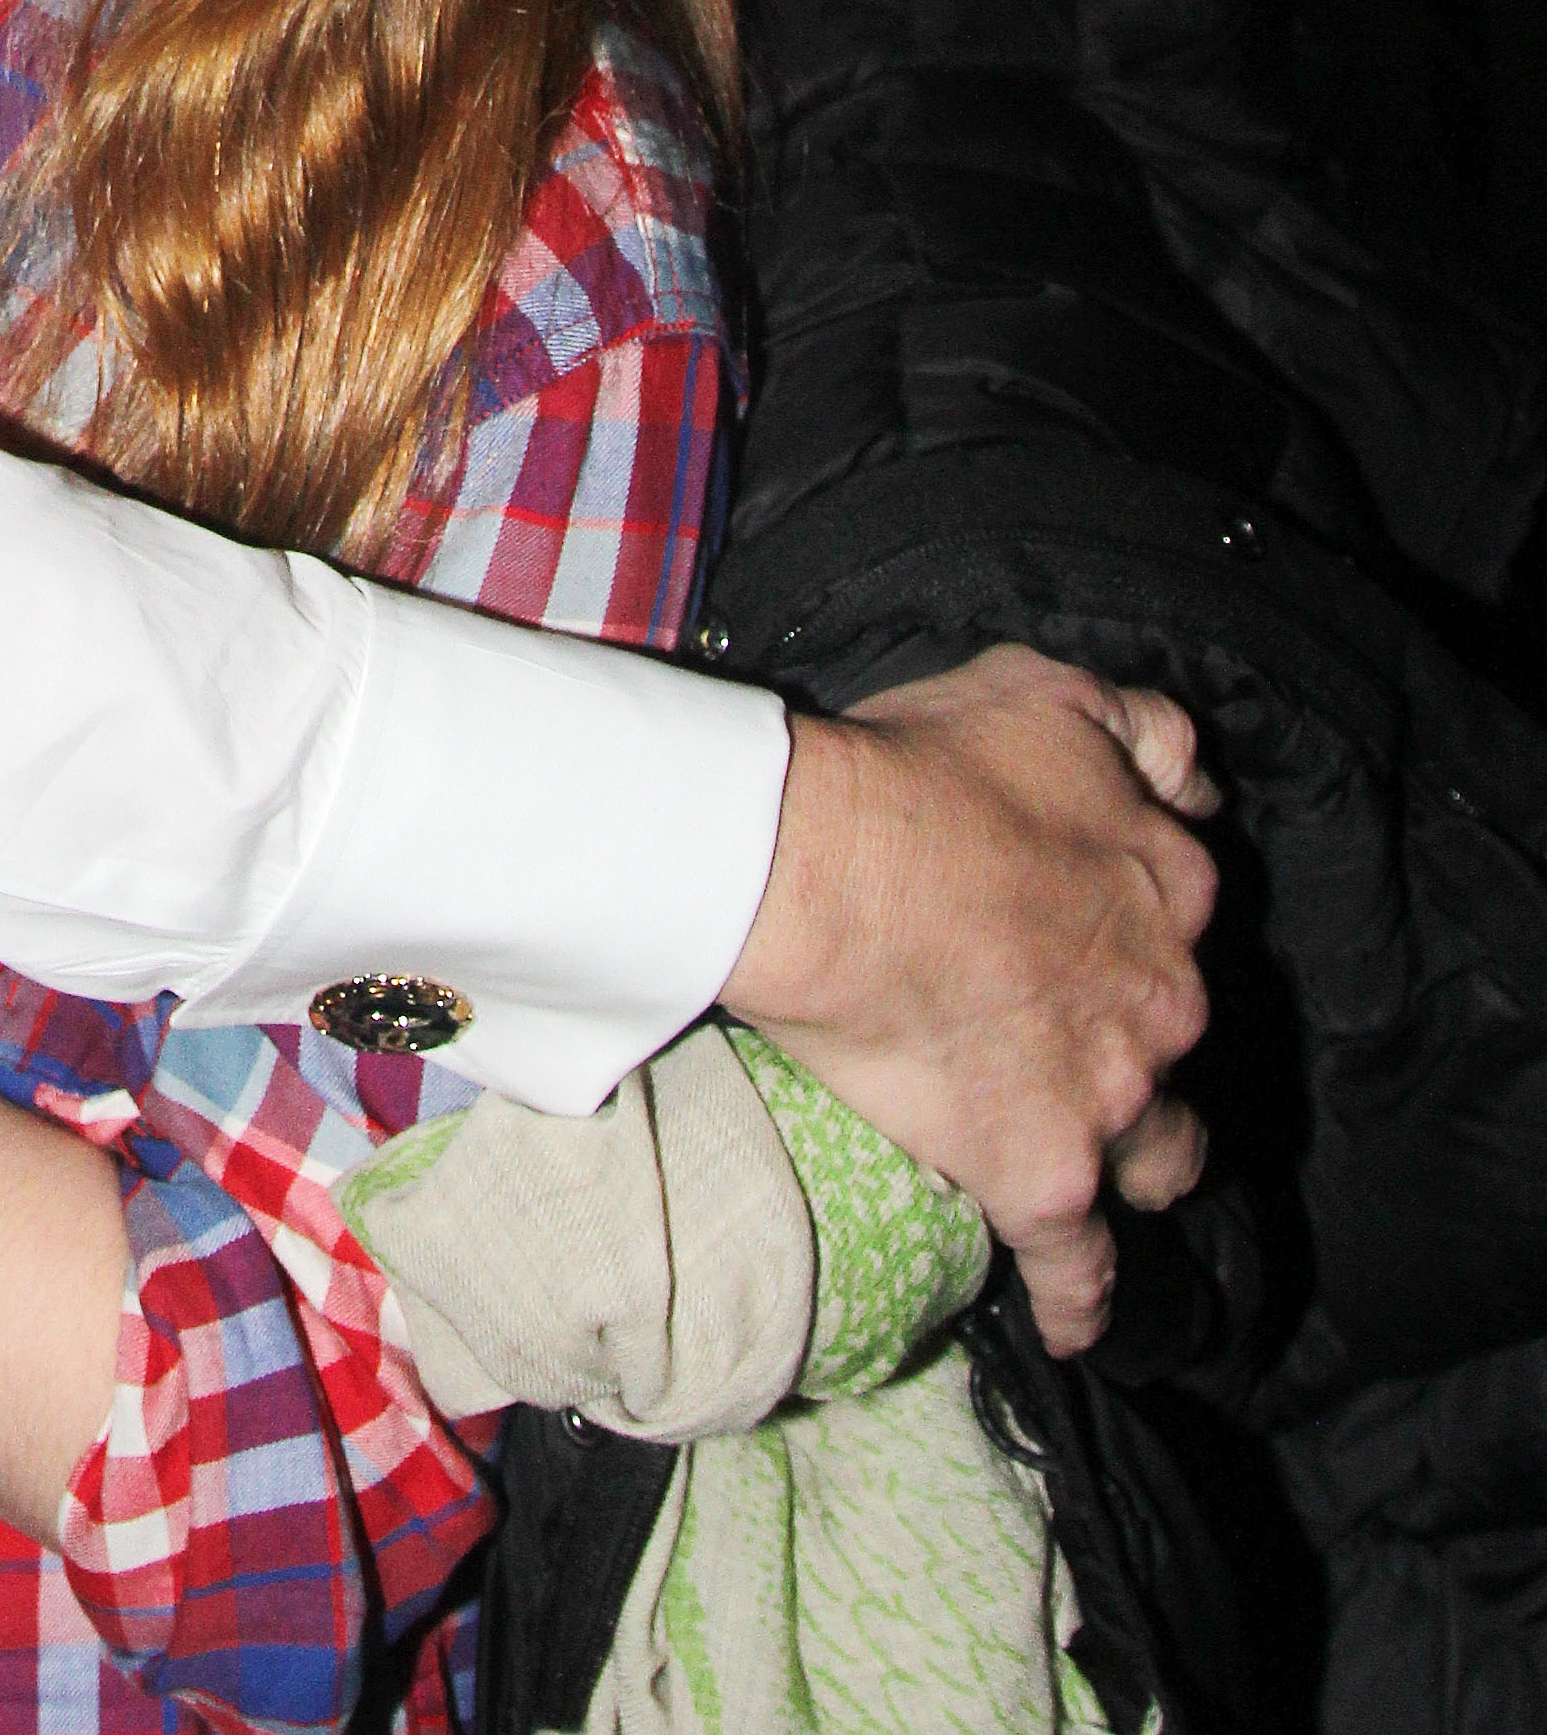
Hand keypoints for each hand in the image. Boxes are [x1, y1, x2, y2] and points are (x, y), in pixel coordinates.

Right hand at [720, 646, 1218, 1353]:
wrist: (825, 868)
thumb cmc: (915, 770)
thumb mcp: (1042, 692)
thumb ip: (1138, 729)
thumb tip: (1193, 780)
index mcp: (1167, 882)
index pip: (1184, 907)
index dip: (1133, 916)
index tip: (1087, 923)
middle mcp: (1164, 996)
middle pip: (1175, 1034)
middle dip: (1135, 1035)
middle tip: (1064, 1028)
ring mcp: (1113, 1097)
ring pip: (1163, 1157)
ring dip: (1140, 1161)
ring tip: (1097, 1166)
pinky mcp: (1044, 1177)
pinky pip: (1081, 1268)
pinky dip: (1081, 1301)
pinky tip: (1075, 1325)